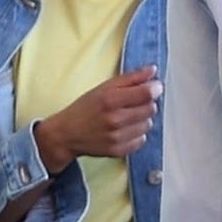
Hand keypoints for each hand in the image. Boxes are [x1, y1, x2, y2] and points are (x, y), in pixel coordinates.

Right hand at [35, 66, 160, 172]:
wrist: (66, 134)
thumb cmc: (84, 108)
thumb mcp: (104, 88)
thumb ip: (131, 78)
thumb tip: (152, 70)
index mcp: (110, 100)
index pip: (146, 94)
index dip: (155, 89)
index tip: (155, 87)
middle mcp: (115, 119)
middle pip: (150, 109)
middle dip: (146, 103)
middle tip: (134, 102)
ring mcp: (117, 137)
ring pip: (148, 124)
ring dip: (142, 119)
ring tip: (126, 116)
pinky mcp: (119, 151)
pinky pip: (142, 140)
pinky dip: (136, 133)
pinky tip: (124, 129)